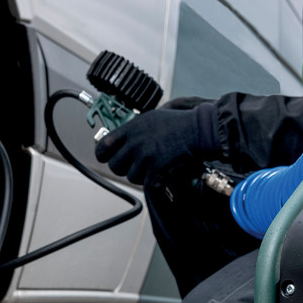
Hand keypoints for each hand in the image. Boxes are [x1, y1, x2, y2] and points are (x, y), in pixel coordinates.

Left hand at [94, 102, 218, 185]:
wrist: (198, 130)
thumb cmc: (179, 123)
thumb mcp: (152, 117)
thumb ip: (134, 129)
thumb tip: (122, 140)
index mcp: (131, 128)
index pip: (103, 146)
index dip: (103, 155)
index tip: (107, 158)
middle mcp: (135, 142)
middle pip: (115, 166)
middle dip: (124, 168)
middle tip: (135, 166)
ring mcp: (146, 157)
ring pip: (131, 177)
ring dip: (141, 176)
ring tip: (152, 168)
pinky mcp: (157, 170)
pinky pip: (147, 185)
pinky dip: (155, 184)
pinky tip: (161, 177)